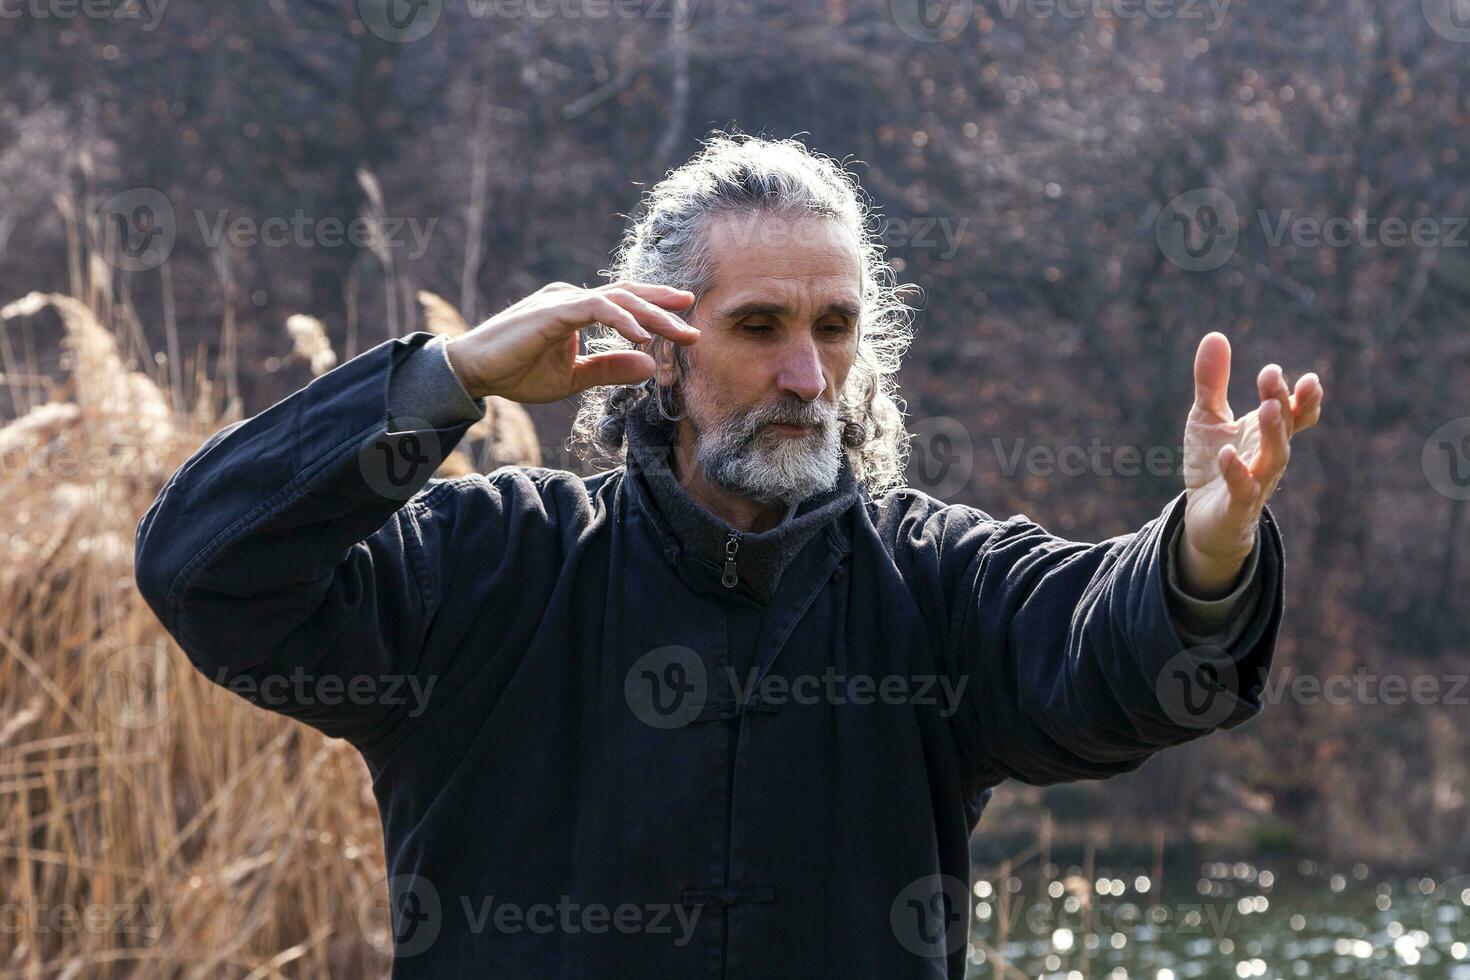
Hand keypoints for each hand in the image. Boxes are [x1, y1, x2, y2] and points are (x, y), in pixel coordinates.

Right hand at [444, 280, 699, 402]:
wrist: (474, 372)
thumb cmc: (518, 372)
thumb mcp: (574, 378)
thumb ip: (610, 369)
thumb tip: (650, 366)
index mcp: (577, 309)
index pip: (625, 304)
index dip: (657, 312)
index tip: (686, 326)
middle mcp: (573, 298)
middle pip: (628, 297)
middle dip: (665, 311)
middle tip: (694, 330)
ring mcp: (563, 300)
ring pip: (618, 299)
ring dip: (651, 316)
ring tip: (678, 332)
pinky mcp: (553, 309)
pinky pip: (596, 308)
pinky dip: (622, 320)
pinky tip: (642, 337)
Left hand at [1179, 332, 1323, 596]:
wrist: (1204, 520)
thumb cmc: (1214, 464)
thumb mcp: (1207, 417)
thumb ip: (1212, 381)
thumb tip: (1215, 335)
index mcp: (1266, 435)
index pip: (1295, 414)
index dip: (1304, 398)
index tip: (1308, 377)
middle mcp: (1267, 457)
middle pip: (1283, 429)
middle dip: (1282, 402)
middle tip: (1273, 375)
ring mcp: (1254, 483)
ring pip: (1273, 459)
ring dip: (1273, 434)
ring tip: (1266, 408)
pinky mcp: (1235, 507)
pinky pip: (1241, 490)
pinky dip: (1236, 472)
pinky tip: (1228, 453)